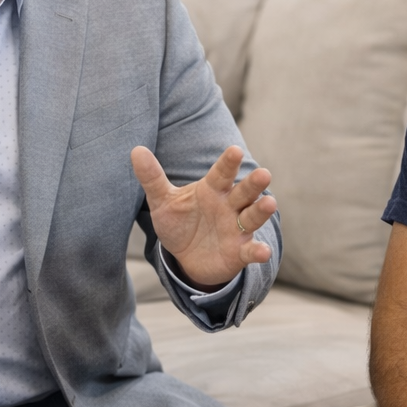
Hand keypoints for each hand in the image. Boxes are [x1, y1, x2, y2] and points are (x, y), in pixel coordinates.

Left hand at [130, 144, 276, 288]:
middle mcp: (229, 206)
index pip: (221, 173)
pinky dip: (258, 252)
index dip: (228, 162)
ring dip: (261, 210)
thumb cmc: (180, 222)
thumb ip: (152, 177)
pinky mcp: (239, 252)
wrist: (186, 257)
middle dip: (254, 184)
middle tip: (263, 173)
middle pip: (244, 192)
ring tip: (270, 203)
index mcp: (212, 189)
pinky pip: (251, 251)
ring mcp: (237, 229)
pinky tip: (263, 252)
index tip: (234, 150)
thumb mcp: (162, 201)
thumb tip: (136, 150)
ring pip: (252, 216)